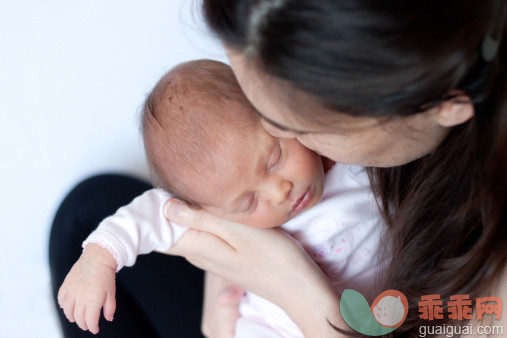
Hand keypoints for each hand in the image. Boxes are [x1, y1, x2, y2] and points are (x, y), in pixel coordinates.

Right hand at [57, 243, 116, 333]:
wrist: (97, 257)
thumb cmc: (106, 275)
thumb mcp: (111, 292)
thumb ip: (109, 307)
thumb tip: (108, 319)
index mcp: (92, 301)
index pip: (90, 321)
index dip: (92, 327)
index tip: (95, 329)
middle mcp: (80, 298)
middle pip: (78, 317)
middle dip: (83, 324)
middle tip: (87, 325)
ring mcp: (71, 291)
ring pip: (67, 311)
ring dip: (71, 317)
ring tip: (76, 318)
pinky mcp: (66, 285)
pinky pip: (61, 299)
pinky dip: (63, 305)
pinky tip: (67, 306)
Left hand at [164, 200, 343, 336]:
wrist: (297, 287)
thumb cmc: (275, 258)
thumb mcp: (239, 233)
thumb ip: (203, 219)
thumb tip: (167, 206)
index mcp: (199, 247)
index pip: (160, 232)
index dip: (152, 211)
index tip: (153, 188)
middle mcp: (200, 254)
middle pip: (171, 231)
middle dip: (165, 208)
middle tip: (170, 180)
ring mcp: (213, 256)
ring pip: (187, 231)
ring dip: (183, 212)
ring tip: (185, 187)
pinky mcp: (225, 254)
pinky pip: (202, 235)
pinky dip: (199, 219)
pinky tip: (208, 205)